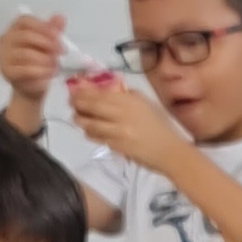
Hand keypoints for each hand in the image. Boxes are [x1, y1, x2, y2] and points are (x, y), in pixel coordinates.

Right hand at [0, 12, 71, 118]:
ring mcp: (4, 56)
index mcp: (15, 29)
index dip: (42, 26)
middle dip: (46, 43)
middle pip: (25, 36)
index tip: (58, 35)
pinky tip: (51, 73)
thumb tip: (60, 17)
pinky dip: (41, 72)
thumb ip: (53, 31)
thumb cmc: (40, 61)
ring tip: (56, 64)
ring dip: (45, 59)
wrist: (33, 86)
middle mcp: (6, 40)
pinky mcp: (7, 72)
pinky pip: (25, 70)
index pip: (25, 20)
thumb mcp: (49, 45)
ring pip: (26, 54)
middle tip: (62, 51)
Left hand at [61, 70, 188, 173]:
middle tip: (71, 103)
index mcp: (130, 100)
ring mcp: (118, 131)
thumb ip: (127, 95)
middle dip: (77, 104)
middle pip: (91, 106)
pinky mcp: (116, 146)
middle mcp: (122, 114)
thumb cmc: (160, 126)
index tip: (74, 90)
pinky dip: (90, 133)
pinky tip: (88, 131)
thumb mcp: (146, 104)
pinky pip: (97, 137)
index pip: (100, 93)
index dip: (83, 91)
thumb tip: (108, 89)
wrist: (170, 152)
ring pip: (90, 123)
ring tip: (77, 118)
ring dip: (80, 120)